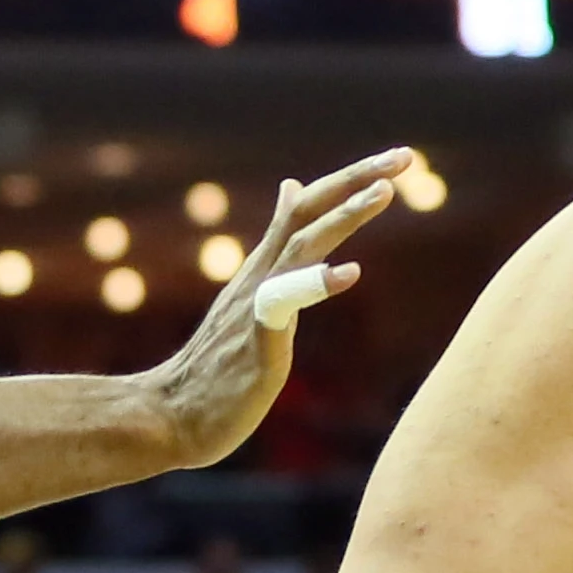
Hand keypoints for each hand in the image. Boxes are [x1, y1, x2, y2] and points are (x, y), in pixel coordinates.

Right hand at [138, 151, 409, 468]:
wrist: (167, 416)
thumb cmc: (213, 370)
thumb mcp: (253, 297)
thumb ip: (276, 250)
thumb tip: (291, 190)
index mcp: (262, 269)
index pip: (305, 209)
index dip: (349, 182)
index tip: (395, 162)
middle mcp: (259, 276)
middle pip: (306, 211)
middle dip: (356, 180)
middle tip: (404, 157)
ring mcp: (255, 305)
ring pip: (300, 245)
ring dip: (343, 215)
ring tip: (385, 192)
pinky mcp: (256, 340)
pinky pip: (285, 303)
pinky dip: (315, 283)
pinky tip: (350, 273)